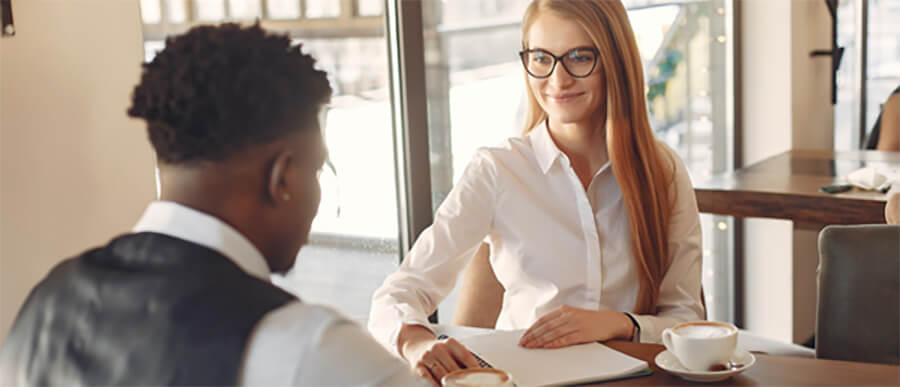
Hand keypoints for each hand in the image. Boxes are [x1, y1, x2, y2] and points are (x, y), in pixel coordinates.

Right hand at [399, 326, 480, 385]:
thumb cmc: (439, 351)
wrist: (417, 346)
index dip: (474, 370)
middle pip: (454, 369)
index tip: (481, 379)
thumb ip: (462, 359)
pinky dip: (436, 385)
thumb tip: (478, 373)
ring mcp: (427, 357)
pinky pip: (429, 379)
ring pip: (442, 376)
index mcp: (450, 342)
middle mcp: (438, 348)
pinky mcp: (418, 366)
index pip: (466, 357)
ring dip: (450, 385)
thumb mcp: (451, 349)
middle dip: (463, 381)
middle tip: (469, 386)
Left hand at [518, 305, 633, 348]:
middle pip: (546, 327)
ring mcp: (575, 324)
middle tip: (523, 344)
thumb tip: (541, 331)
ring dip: (540, 341)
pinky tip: (547, 347)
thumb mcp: (573, 315)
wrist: (610, 321)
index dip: (532, 329)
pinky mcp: (582, 333)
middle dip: (533, 336)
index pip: (543, 320)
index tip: (523, 336)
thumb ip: (558, 321)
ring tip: (531, 347)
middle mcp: (568, 316)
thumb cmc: (590, 320)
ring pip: (553, 333)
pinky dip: (555, 343)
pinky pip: (565, 339)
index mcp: (564, 310)